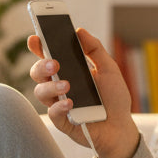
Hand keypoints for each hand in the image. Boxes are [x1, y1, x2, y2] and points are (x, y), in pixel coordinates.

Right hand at [28, 27, 139, 157]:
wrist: (122, 126)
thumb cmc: (114, 98)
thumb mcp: (109, 69)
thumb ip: (95, 50)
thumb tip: (79, 31)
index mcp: (68, 70)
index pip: (47, 55)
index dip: (38, 46)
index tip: (35, 38)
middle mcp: (59, 85)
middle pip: (37, 72)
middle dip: (41, 65)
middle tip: (55, 64)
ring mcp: (58, 103)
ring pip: (40, 91)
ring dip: (51, 86)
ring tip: (67, 85)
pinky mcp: (62, 121)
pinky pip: (52, 112)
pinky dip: (59, 106)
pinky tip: (70, 102)